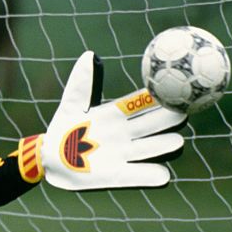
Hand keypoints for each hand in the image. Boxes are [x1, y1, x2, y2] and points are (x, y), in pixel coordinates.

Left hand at [18, 51, 186, 190]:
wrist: (50, 158)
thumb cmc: (63, 128)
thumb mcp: (71, 105)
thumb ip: (82, 83)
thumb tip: (90, 55)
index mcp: (115, 114)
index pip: (140, 103)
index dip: (154, 98)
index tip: (171, 88)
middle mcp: (125, 133)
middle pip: (152, 124)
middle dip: (167, 119)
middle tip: (181, 113)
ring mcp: (123, 154)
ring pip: (151, 148)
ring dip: (163, 145)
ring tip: (175, 142)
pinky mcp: (117, 174)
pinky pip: (138, 175)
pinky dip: (150, 175)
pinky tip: (161, 174)